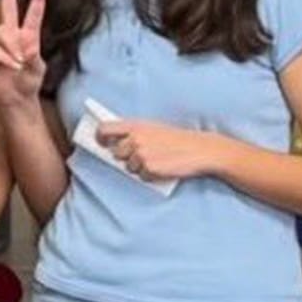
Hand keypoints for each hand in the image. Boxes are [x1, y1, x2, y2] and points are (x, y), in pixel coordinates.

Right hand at [0, 0, 48, 113]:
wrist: (16, 98)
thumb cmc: (28, 83)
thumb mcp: (38, 69)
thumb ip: (34, 57)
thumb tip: (29, 47)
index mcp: (29, 37)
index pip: (33, 14)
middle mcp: (13, 37)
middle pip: (8, 9)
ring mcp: (0, 45)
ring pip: (3, 33)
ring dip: (12, 48)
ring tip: (19, 62)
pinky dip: (6, 59)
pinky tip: (11, 67)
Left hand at [95, 119, 227, 182]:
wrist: (201, 149)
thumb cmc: (177, 140)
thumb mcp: (154, 129)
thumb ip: (134, 133)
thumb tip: (113, 144)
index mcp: (135, 126)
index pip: (105, 129)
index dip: (99, 137)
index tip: (101, 143)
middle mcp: (135, 138)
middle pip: (115, 153)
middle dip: (126, 157)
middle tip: (145, 154)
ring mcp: (140, 154)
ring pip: (128, 167)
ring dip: (140, 167)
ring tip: (159, 159)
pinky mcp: (148, 168)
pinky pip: (141, 176)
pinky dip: (151, 175)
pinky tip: (164, 167)